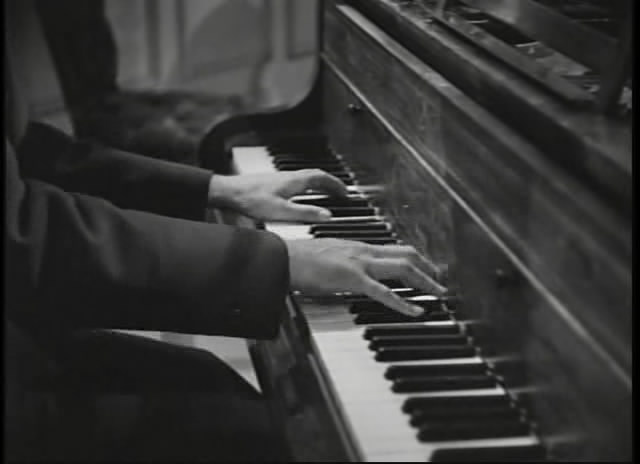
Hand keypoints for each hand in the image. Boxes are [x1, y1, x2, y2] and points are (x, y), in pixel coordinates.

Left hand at [208, 170, 347, 221]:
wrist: (228, 193)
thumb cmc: (251, 200)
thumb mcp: (282, 212)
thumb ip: (306, 214)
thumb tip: (327, 215)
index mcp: (295, 181)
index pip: (322, 178)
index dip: (336, 184)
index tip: (346, 192)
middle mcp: (289, 177)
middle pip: (315, 176)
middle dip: (330, 183)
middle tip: (339, 192)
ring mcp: (280, 179)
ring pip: (306, 178)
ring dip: (318, 185)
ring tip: (325, 194)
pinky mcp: (272, 184)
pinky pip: (296, 182)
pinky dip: (306, 188)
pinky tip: (301, 196)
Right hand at [286, 238, 446, 315]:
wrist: (281, 258)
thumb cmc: (298, 260)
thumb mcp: (327, 258)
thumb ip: (343, 263)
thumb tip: (349, 274)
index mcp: (357, 246)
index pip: (394, 249)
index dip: (415, 258)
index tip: (427, 268)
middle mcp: (362, 250)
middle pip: (406, 255)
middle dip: (428, 268)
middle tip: (441, 281)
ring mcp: (359, 263)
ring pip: (403, 269)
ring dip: (425, 281)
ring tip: (439, 294)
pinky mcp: (351, 278)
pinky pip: (383, 291)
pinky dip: (403, 302)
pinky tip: (416, 311)